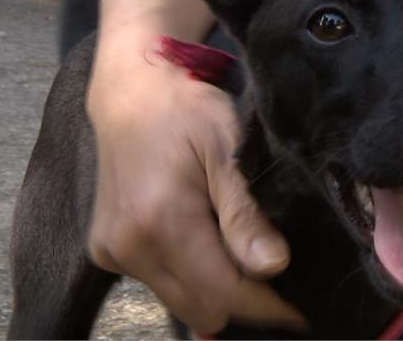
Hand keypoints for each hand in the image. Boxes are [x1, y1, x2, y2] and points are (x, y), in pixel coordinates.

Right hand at [85, 31, 303, 333]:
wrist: (131, 90)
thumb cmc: (184, 109)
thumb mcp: (227, 149)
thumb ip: (244, 214)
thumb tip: (273, 266)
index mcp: (161, 221)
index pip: (223, 292)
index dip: (266, 306)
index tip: (296, 311)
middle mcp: (129, 245)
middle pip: (200, 307)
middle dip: (241, 299)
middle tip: (272, 274)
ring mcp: (112, 251)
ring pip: (179, 300)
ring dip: (213, 287)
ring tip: (236, 245)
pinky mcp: (105, 249)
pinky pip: (158, 284)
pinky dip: (187, 274)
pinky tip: (201, 237)